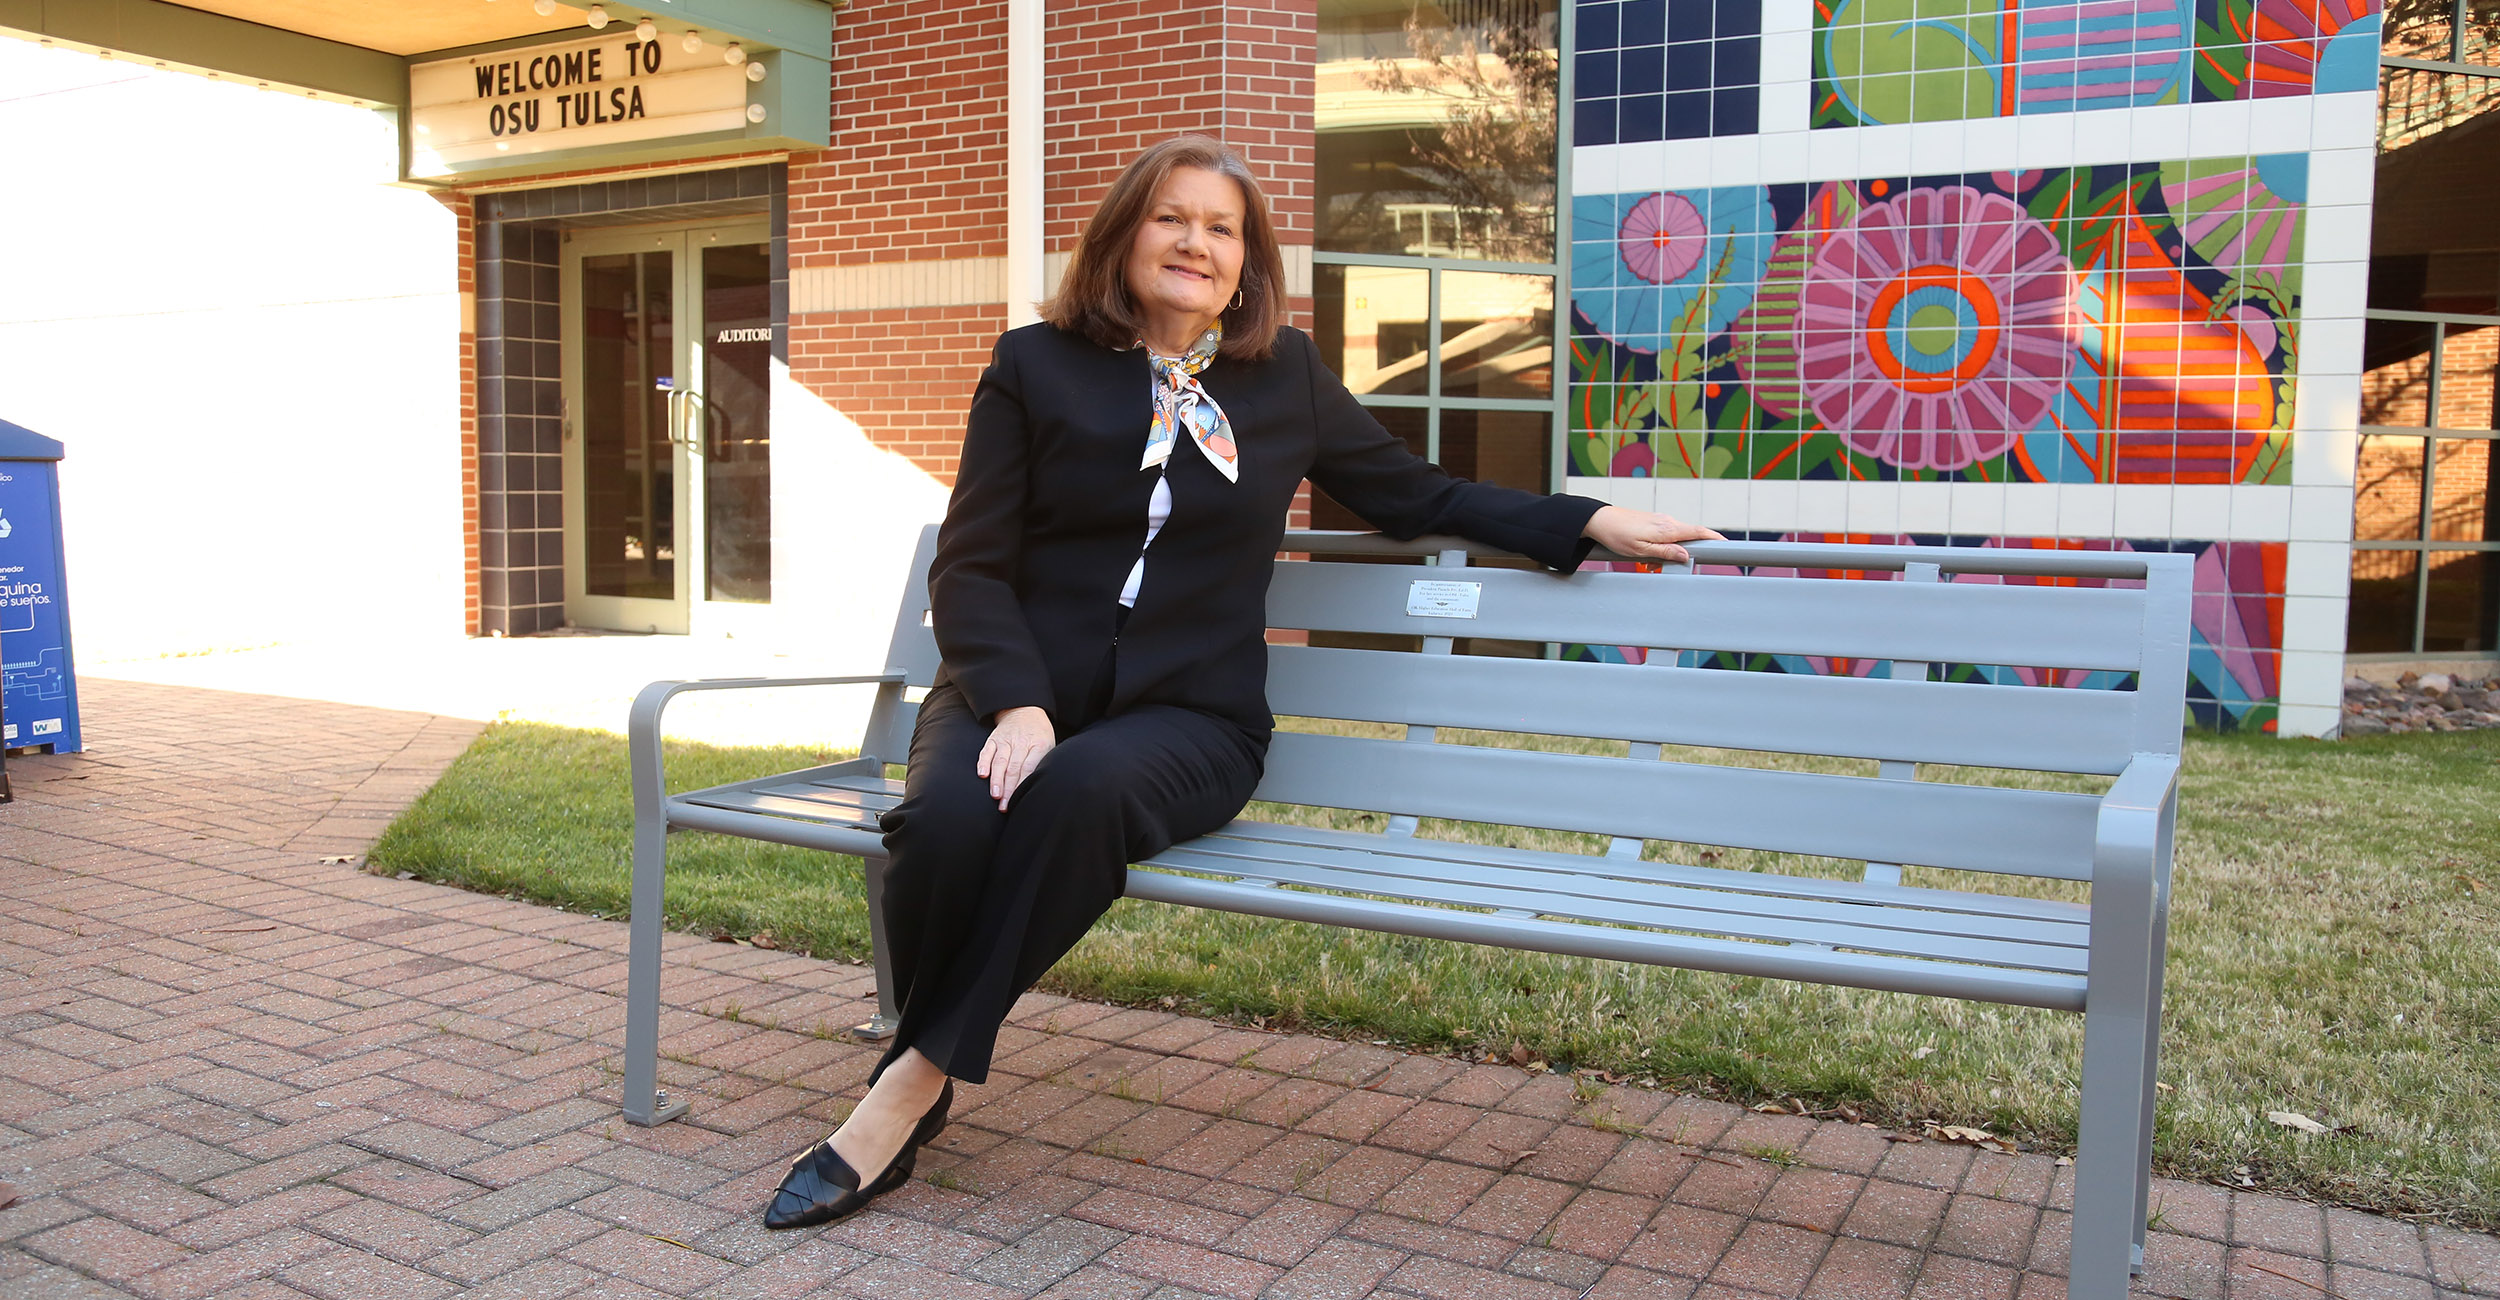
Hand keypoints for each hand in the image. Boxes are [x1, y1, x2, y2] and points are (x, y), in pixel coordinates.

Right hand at [977, 706, 1055, 809]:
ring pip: (1000, 761)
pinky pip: (987, 751)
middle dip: (1009, 789)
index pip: (1029, 767)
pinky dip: (984, 762)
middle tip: (1006, 806)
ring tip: (996, 795)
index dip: (1023, 784)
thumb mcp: (1049, 745)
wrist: (1024, 710)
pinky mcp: (994, 739)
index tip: (1020, 799)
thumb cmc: (1039, 734)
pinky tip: (982, 774)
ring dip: (997, 780)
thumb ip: (1043, 763)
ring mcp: (1006, 740)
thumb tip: (1041, 786)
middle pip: (1014, 768)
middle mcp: (1021, 742)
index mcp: (1038, 744)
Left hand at [1581, 506, 1724, 564]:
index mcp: (1667, 529)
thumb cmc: (1617, 535)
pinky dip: (1663, 548)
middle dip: (1691, 552)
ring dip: (1671, 553)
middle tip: (1682, 566)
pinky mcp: (1653, 523)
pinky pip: (1666, 537)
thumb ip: (1665, 552)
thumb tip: (1686, 555)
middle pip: (1690, 536)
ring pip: (1676, 539)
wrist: (1599, 520)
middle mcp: (1667, 522)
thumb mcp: (1641, 549)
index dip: (1714, 538)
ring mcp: (1661, 521)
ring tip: (1649, 564)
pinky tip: (1647, 558)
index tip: (1728, 545)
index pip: (1698, 532)